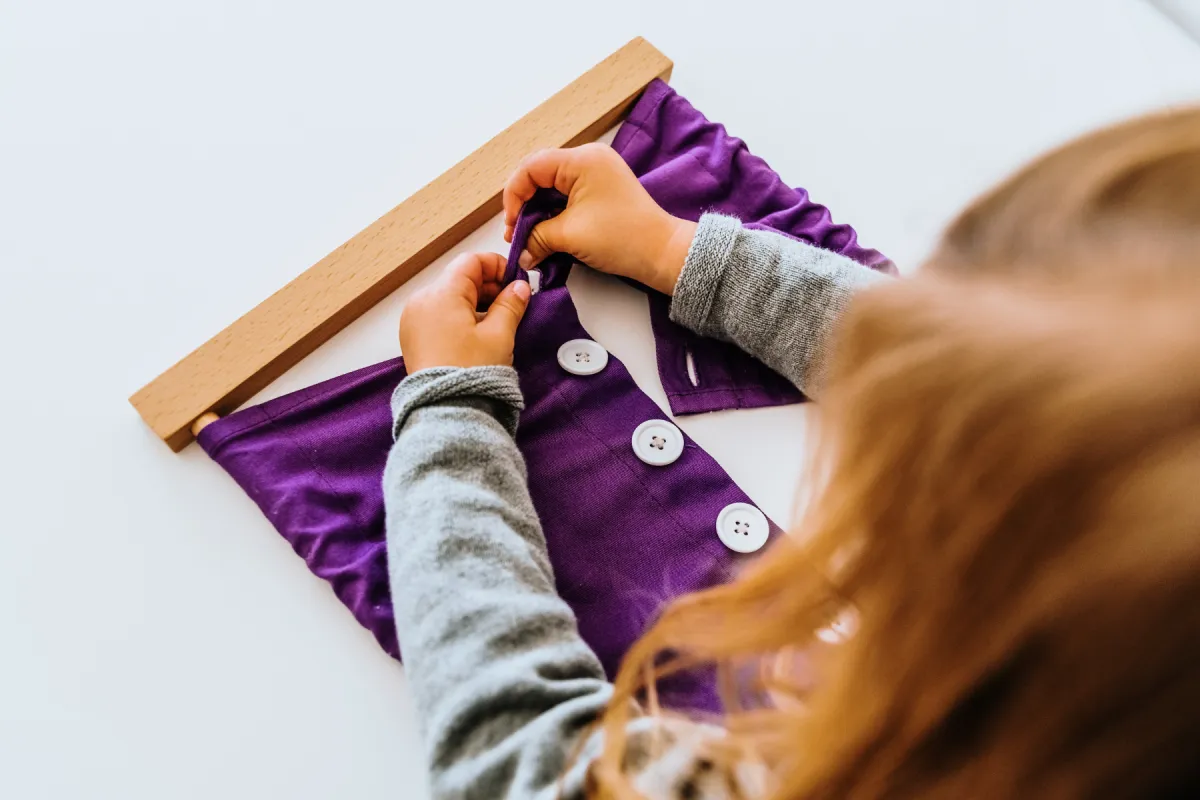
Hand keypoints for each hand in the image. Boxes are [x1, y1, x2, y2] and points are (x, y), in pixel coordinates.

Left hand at [399, 252, 530, 373]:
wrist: (444, 409)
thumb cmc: (470, 372)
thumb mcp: (499, 335)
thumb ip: (510, 304)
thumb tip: (518, 287)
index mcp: (441, 294)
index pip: (470, 262)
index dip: (496, 266)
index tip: (515, 281)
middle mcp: (421, 301)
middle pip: (458, 278)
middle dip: (487, 286)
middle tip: (511, 303)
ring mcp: (413, 319)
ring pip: (448, 297)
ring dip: (474, 302)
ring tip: (496, 323)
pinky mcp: (412, 336)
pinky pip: (438, 314)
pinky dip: (458, 316)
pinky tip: (476, 335)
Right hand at [502, 143, 696, 294]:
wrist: (661, 252)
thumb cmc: (623, 238)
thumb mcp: (570, 236)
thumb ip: (536, 238)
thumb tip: (521, 251)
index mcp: (581, 160)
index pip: (532, 167)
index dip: (514, 195)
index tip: (511, 224)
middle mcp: (588, 158)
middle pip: (540, 174)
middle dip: (524, 204)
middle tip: (516, 232)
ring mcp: (596, 172)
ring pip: (552, 185)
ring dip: (538, 211)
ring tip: (529, 236)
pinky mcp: (601, 188)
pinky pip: (567, 194)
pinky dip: (554, 212)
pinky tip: (546, 232)